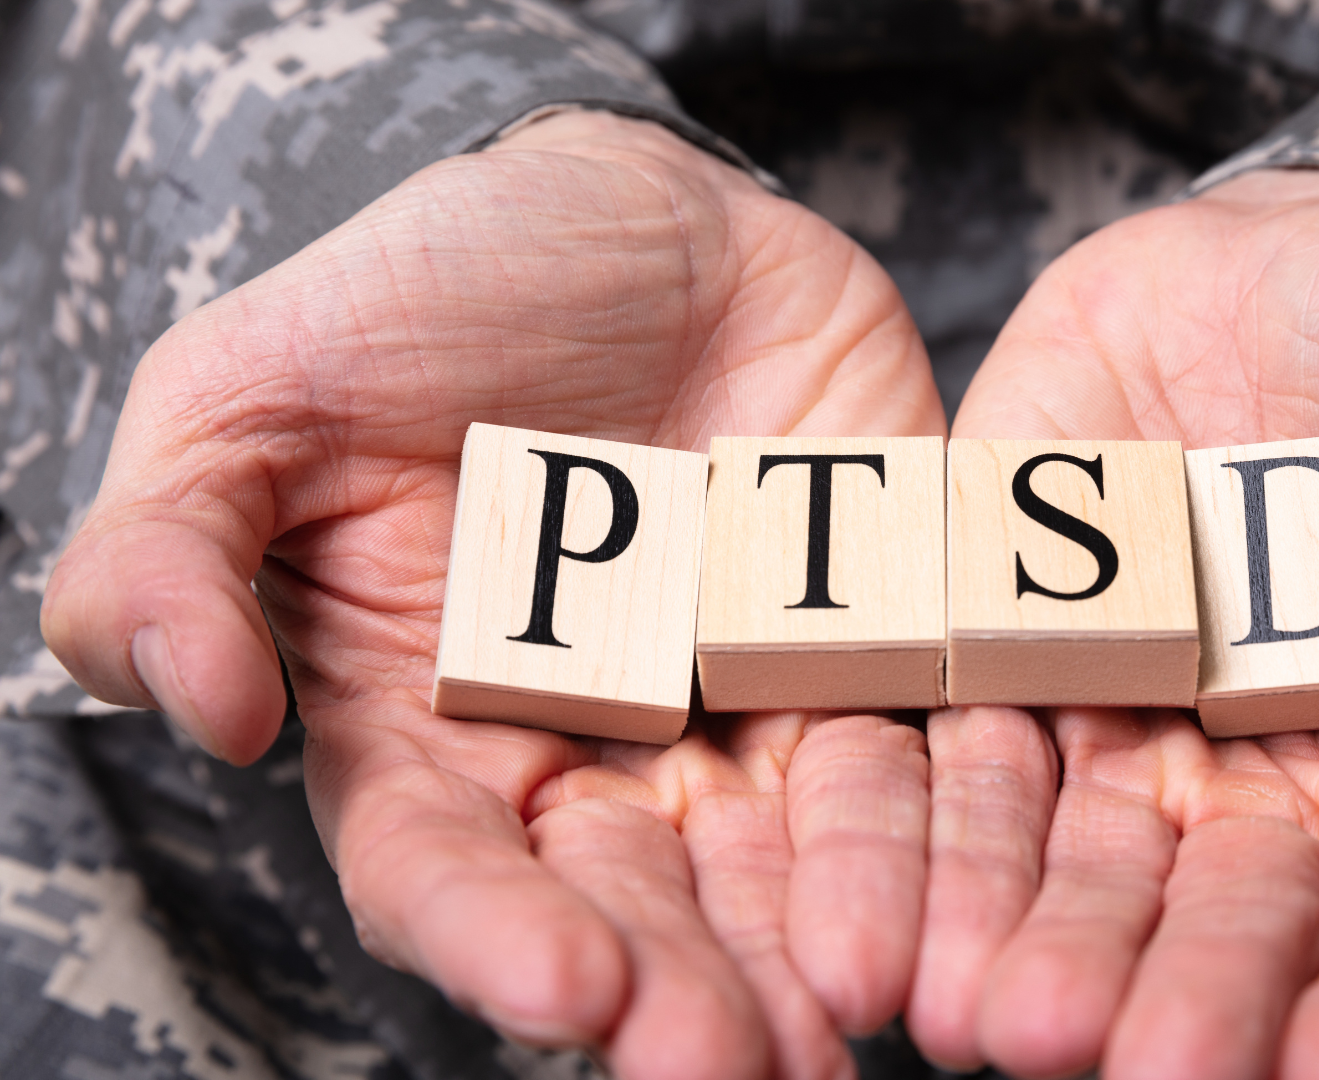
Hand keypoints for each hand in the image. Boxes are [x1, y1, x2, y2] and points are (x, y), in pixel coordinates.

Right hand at [43, 112, 942, 1079]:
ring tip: (866, 1019)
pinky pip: (921, 746)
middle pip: (638, 899)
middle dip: (686, 986)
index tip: (566, 988)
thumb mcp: (246, 400)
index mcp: (432, 727)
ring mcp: (744, 701)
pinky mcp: (875, 643)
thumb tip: (198, 712)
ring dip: (825, 939)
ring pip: (787, 854)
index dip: (498, 935)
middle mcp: (595, 747)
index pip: (448, 869)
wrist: (630, 208)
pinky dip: (942, 821)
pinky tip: (972, 893)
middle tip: (741, 1068)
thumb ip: (175, 553)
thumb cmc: (420, 298)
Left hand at [909, 169, 1318, 1078]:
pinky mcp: (1003, 652)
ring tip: (973, 1014)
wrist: (1291, 244)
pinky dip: (911, 831)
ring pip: (1070, 865)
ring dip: (1022, 942)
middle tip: (1098, 1063)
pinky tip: (874, 906)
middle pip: (1215, 926)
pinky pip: (950, 753)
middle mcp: (1264, 788)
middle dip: (1162, 998)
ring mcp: (1126, 726)